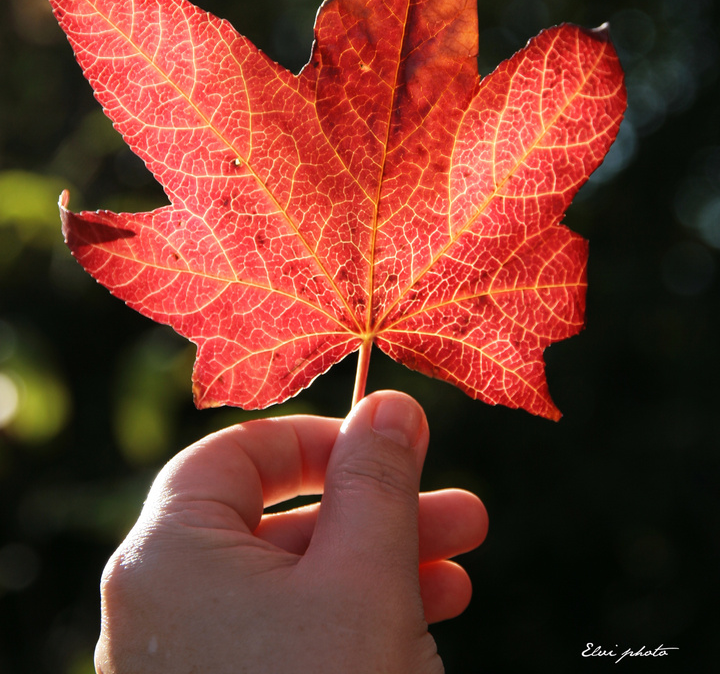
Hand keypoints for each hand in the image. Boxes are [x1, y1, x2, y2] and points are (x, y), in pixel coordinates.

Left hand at [94, 391, 487, 673]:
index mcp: (167, 551)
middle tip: (460, 507)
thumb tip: (390, 401)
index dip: (319, 439)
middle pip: (278, 520)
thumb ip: (376, 479)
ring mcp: (190, 660)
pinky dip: (353, 615)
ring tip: (464, 566)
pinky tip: (428, 616)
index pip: (237, 452)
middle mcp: (164, 602)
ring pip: (293, 582)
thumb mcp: (365, 575)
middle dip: (378, 509)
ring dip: (381, 563)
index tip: (387, 445)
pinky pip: (288, 635)